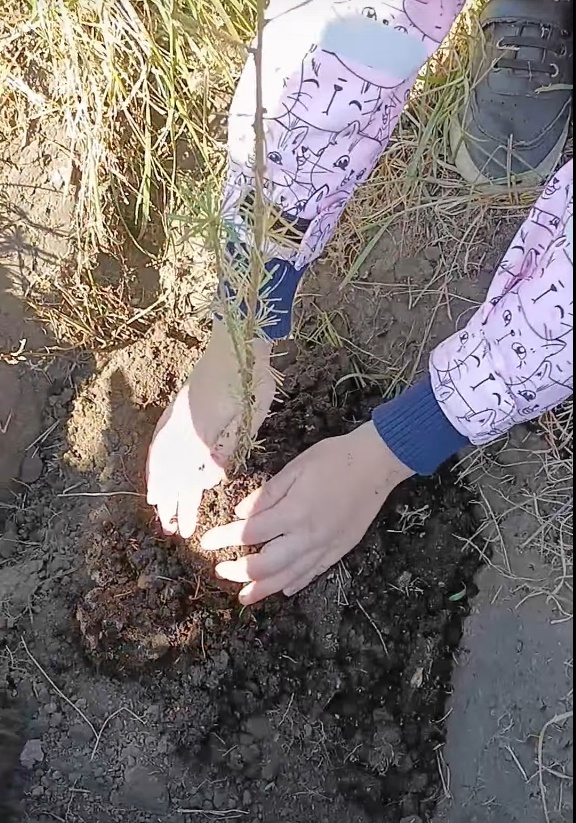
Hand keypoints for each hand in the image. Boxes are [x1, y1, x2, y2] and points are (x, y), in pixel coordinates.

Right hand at [147, 320, 274, 537]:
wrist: (237, 343)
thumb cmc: (249, 381)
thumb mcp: (247, 419)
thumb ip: (224, 451)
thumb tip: (207, 479)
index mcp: (197, 433)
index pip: (182, 476)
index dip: (178, 500)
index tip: (176, 523)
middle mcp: (180, 428)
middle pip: (168, 472)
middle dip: (168, 500)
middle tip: (168, 526)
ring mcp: (175, 417)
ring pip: (162, 458)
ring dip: (161, 484)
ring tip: (159, 506)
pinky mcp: (178, 408)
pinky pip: (161, 442)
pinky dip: (158, 461)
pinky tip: (160, 471)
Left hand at [200, 422, 413, 603]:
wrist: (377, 464)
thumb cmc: (334, 458)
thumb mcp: (295, 468)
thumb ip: (266, 494)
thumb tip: (240, 513)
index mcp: (293, 512)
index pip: (249, 534)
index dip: (224, 539)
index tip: (207, 541)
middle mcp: (307, 536)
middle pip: (265, 565)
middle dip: (239, 571)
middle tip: (221, 571)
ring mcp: (325, 547)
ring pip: (288, 577)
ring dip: (263, 589)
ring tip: (244, 597)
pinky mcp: (340, 550)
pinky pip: (314, 573)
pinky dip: (295, 583)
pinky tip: (283, 588)